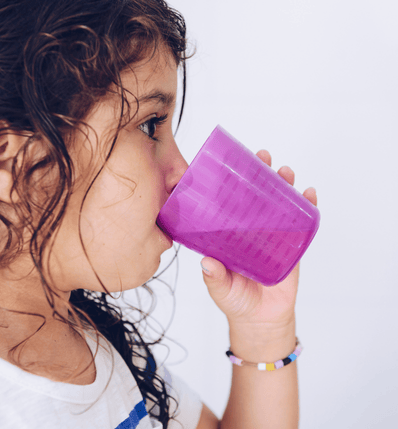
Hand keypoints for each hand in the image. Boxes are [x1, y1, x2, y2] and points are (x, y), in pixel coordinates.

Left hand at [201, 150, 317, 330]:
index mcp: (232, 236)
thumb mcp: (220, 288)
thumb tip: (206, 262)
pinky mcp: (292, 247)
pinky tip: (309, 194)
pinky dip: (307, 208)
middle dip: (262, 176)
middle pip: (258, 198)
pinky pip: (302, 225)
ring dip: (285, 186)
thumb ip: (214, 277)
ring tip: (285, 172)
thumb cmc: (236, 300)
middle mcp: (253, 231)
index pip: (232, 204)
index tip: (232, 165)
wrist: (261, 320)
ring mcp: (274, 237)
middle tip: (262, 157)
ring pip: (281, 206)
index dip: (233, 185)